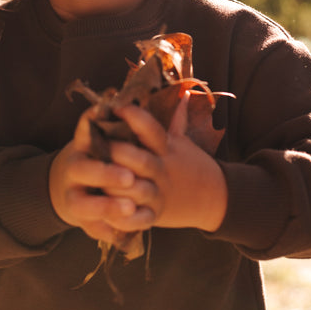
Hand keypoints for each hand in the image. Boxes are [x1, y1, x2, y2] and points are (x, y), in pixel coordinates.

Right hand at [48, 106, 155, 241]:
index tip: (116, 122)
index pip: (86, 130)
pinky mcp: (78, 218)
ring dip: (106, 207)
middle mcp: (74, 167)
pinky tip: (122, 234)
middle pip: (84, 169)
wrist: (70, 187)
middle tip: (129, 177)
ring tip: (130, 208)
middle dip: (106, 174)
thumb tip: (141, 100)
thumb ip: (120, 122)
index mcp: (83, 143)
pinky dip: (106, 231)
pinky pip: (90, 228)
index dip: (96, 125)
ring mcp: (72, 194)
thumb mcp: (106, 135)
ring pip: (82, 204)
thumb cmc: (100, 156)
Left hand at [108, 94, 227, 231]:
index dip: (134, 117)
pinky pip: (138, 218)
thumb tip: (182, 91)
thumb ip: (177, 119)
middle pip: (139, 160)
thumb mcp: (184, 141)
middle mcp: (163, 170)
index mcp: (167, 149)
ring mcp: (159, 194)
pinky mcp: (156, 214)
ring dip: (115, 185)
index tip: (118, 105)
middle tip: (98, 144)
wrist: (215, 198)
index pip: (151, 129)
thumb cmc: (192, 164)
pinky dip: (123, 217)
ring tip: (95, 178)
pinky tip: (106, 212)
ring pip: (135, 190)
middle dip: (119, 152)